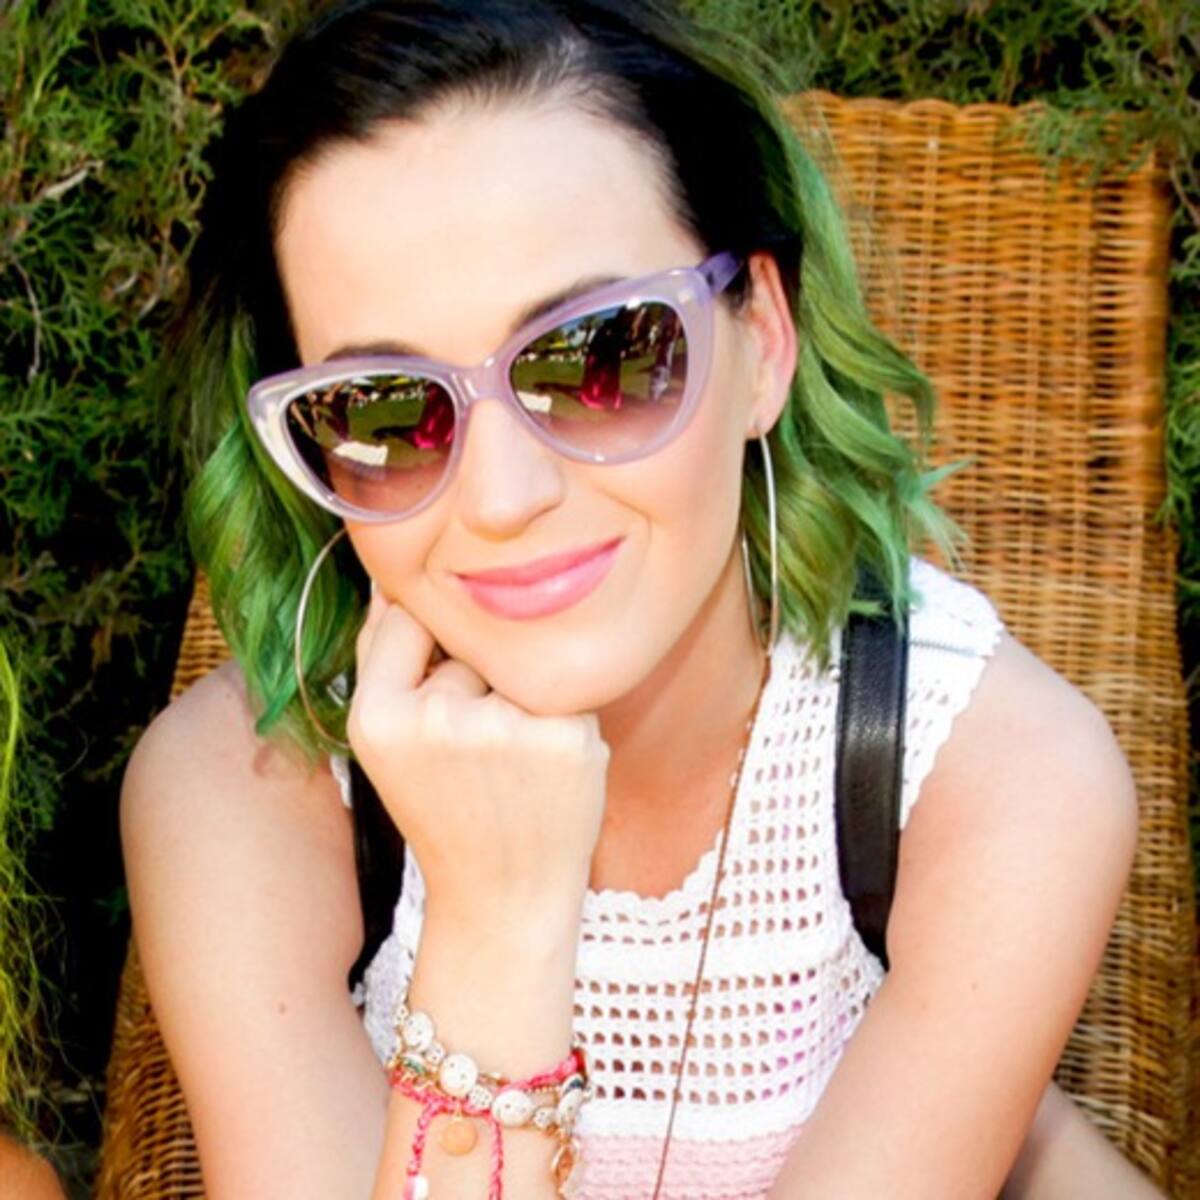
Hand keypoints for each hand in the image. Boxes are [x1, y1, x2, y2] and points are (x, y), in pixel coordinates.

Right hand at [347, 586, 608, 928]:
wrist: (503, 897)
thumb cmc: (446, 810)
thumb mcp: (388, 741)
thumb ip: (383, 657)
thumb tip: (390, 578)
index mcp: (376, 716)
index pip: (406, 618)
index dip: (430, 646)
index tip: (441, 681)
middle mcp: (436, 718)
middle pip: (467, 645)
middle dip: (478, 681)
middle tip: (476, 755)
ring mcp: (504, 728)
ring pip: (518, 665)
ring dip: (521, 699)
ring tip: (512, 765)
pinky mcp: (564, 738)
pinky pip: (567, 690)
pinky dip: (562, 721)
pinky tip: (548, 772)